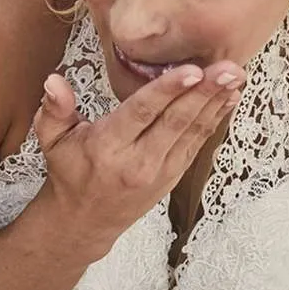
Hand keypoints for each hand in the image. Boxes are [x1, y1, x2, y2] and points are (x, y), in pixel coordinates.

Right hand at [31, 60, 242, 260]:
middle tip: (229, 67)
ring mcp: (160, 170)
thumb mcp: (51, 141)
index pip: (141, 114)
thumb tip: (53, 81)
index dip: (168, 91)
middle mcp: (138, 161)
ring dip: (217, 102)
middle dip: (205, 93)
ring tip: (237, 76)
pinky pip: (197, 142)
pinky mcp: (174, 174)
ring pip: (193, 132)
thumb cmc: (69, 172)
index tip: (192, 70)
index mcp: (107, 148)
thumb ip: (54, 109)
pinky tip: (229, 97)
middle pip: (176, 121)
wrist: (86, 221)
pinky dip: (215, 119)